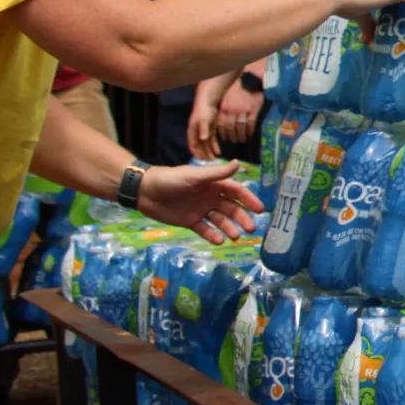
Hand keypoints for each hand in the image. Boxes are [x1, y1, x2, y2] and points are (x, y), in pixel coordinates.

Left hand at [137, 162, 263, 244]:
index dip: (249, 199)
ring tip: (234, 237)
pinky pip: (205, 229)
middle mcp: (210, 197)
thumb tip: (239, 163)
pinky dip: (213, 235)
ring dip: (229, 228)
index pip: (236, 192)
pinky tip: (219, 241)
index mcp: (213, 184)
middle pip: (231, 208)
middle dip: (242, 218)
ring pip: (220, 220)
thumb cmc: (170, 179)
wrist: (144, 191)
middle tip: (250, 229)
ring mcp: (200, 210)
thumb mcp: (194, 176)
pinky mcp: (190, 221)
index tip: (259, 210)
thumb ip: (217, 173)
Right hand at [188, 93, 220, 159]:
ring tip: (214, 159)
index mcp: (192, 132)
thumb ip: (204, 130)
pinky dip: (214, 147)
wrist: (208, 101)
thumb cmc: (204, 111)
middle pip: (200, 147)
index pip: (193, 145)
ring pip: (206, 145)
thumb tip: (203, 139)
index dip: (196, 153)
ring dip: (209, 152)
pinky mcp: (210, 131)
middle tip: (210, 163)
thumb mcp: (204, 120)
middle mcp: (197, 134)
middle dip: (204, 155)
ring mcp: (203, 132)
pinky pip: (211, 141)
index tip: (200, 161)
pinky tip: (218, 152)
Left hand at [216, 81, 261, 143]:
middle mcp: (232, 111)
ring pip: (240, 127)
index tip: (225, 138)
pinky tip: (250, 134)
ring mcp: (243, 111)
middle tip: (234, 141)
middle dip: (232, 136)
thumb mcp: (226, 98)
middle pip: (230, 127)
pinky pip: (251, 123)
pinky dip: (250, 130)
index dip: (223, 133)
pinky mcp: (253, 110)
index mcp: (224, 108)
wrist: (249, 79)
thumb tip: (223, 123)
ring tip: (242, 140)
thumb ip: (224, 110)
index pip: (221, 124)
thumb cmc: (237, 89)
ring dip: (241, 135)